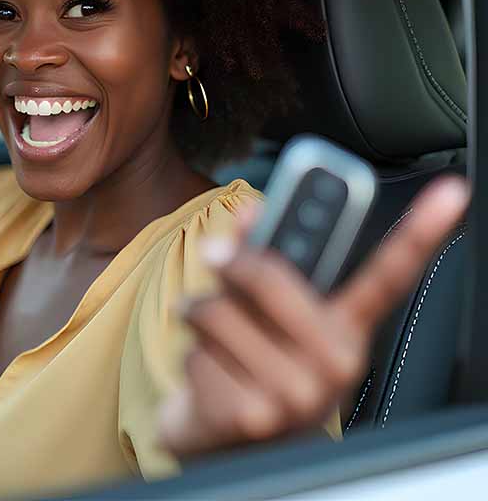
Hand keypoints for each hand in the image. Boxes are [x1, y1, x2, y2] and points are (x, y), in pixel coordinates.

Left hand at [157, 175, 470, 457]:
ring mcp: (293, 396)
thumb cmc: (254, 366)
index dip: (419, 233)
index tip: (449, 193)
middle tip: (218, 259)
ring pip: (217, 310)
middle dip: (230, 264)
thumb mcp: (264, 309)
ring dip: (199, 315)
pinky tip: (211, 377)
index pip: (387, 278)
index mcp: (345, 332)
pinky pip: (194, 349)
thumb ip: (259, 254)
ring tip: (214, 339)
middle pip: (267, 276)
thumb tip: (250, 211)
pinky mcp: (249, 417)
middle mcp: (332, 366)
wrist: (231, 444)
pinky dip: (188, 354)